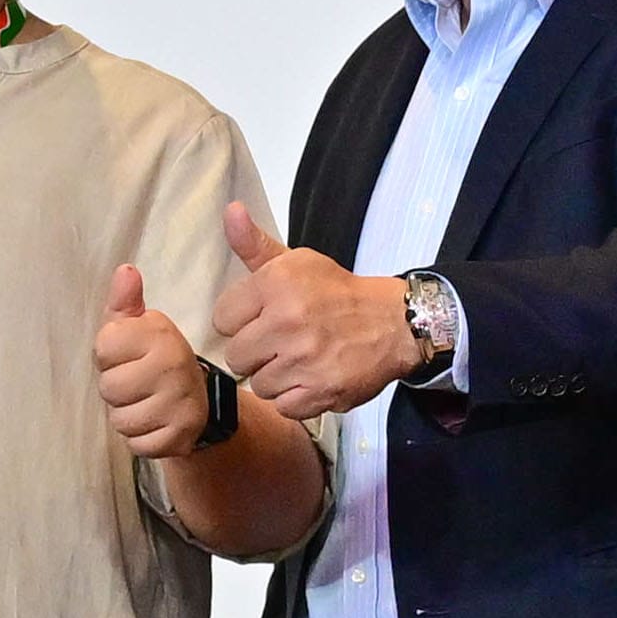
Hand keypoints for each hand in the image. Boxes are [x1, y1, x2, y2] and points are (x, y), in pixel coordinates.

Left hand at [92, 259, 217, 460]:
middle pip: (109, 388)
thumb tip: (125, 270)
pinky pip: (137, 445)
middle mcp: (174, 365)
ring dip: (127, 416)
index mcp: (160, 333)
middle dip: (116, 390)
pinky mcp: (182, 435)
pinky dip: (141, 439)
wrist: (199, 401)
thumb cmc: (155, 359)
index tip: (126, 356)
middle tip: (137, 384)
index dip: (108, 356)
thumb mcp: (139, 327)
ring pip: (121, 420)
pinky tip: (155, 424)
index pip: (104, 347)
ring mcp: (181, 402)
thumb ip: (125, 302)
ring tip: (145, 403)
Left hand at [215, 200, 425, 424]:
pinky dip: (296, 399)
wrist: (393, 323)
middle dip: (256, 352)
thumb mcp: (296, 262)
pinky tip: (310, 380)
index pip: (222, 320)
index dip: (242, 322)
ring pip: (259, 385)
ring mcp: (304, 360)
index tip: (264, 319)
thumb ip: (254, 245)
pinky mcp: (321, 392)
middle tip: (282, 343)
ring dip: (276, 377)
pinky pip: (284, 406)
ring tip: (298, 361)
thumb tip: (231, 211)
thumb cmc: (337, 293)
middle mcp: (287, 321)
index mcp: (275, 284)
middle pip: (236, 357)